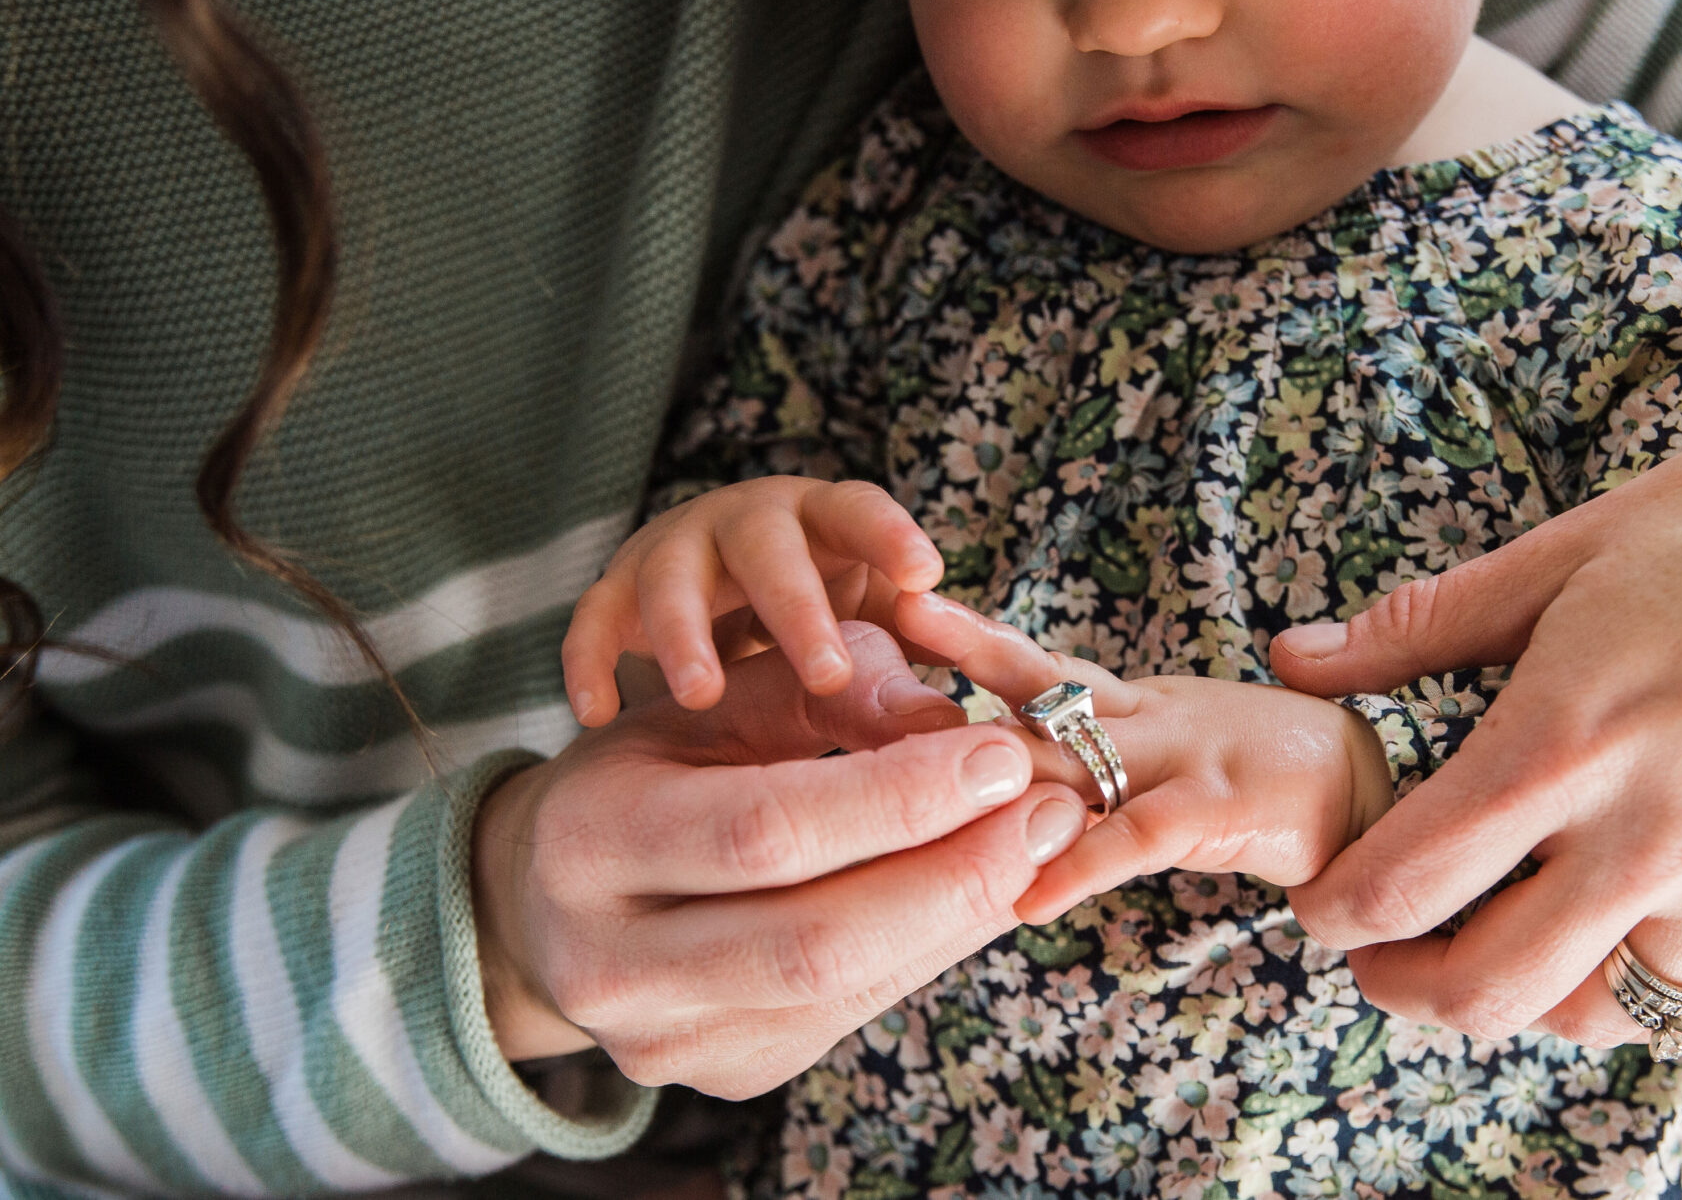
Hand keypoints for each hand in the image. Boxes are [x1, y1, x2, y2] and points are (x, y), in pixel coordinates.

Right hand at [474, 622, 1089, 1093]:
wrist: (552, 897)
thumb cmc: (651, 770)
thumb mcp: (710, 703)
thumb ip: (823, 690)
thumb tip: (951, 718)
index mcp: (590, 841)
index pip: (765, 832)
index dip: (896, 798)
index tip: (997, 750)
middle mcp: (612, 962)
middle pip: (813, 939)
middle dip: (952, 872)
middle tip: (1047, 806)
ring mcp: (667, 1038)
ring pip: (845, 989)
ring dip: (963, 913)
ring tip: (1039, 841)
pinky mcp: (727, 1073)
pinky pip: (855, 1012)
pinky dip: (934, 946)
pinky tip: (986, 887)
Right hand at [562, 477, 943, 722]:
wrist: (715, 606)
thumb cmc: (821, 615)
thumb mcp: (872, 628)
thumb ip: (918, 659)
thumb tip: (970, 730)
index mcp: (824, 521)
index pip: (858, 509)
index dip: (888, 533)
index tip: (924, 572)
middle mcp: (748, 524)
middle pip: (769, 547)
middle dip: (796, 607)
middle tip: (828, 674)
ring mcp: (676, 552)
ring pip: (672, 576)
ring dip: (686, 634)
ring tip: (702, 695)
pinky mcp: (615, 592)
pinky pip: (593, 618)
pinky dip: (591, 660)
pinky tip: (598, 712)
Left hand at [894, 593, 1395, 924]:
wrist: (1378, 796)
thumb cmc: (1263, 780)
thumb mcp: (1165, 762)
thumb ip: (1092, 767)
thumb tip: (1000, 779)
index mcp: (1130, 701)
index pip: (1029, 664)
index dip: (958, 642)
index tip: (881, 620)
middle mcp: (1147, 716)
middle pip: (1033, 685)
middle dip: (952, 669)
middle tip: (865, 646)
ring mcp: (1187, 754)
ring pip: (1073, 750)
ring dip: (993, 763)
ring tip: (911, 774)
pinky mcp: (1226, 808)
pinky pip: (1139, 837)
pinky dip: (1081, 865)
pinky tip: (1025, 896)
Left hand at [1271, 225, 1681, 1047]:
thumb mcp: (1564, 549)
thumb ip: (1418, 623)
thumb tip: (1294, 658)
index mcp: (1565, 736)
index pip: (1406, 880)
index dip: (1334, 908)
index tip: (1317, 897)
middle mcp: (1647, 832)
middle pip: (1481, 987)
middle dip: (1397, 982)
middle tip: (1373, 946)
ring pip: (1584, 1017)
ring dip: (1507, 1001)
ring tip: (1477, 942)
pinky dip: (1621, 1000)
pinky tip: (1589, 943)